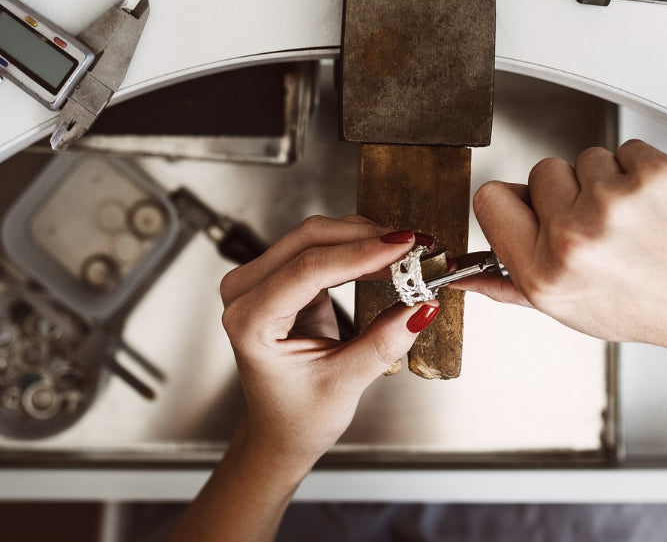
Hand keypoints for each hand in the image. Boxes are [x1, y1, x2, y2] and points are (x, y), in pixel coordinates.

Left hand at [217, 216, 437, 471]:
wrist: (280, 430)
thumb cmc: (296, 416)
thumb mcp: (342, 385)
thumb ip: (381, 343)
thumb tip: (420, 307)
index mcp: (248, 322)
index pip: (307, 270)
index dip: (359, 254)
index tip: (403, 247)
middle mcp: (245, 292)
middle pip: (309, 240)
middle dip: (366, 237)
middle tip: (416, 245)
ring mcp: (260, 279)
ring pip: (317, 237)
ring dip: (365, 238)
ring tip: (410, 252)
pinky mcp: (282, 276)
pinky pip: (322, 248)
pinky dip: (358, 249)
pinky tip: (389, 257)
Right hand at [466, 140, 666, 365]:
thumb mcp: (578, 312)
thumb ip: (515, 287)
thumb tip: (466, 276)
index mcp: (545, 276)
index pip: (491, 199)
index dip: (516, 202)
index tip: (539, 210)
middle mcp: (574, 238)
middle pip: (542, 171)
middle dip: (572, 191)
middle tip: (610, 229)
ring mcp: (615, 202)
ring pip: (588, 157)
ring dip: (613, 180)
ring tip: (644, 222)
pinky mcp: (656, 174)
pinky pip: (630, 150)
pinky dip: (648, 171)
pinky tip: (666, 208)